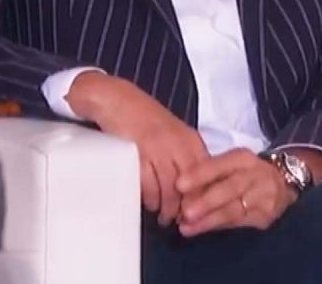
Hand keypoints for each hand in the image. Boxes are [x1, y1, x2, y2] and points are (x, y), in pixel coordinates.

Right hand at [67, 72, 207, 225]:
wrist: (114, 98)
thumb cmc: (142, 116)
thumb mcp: (172, 132)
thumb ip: (184, 155)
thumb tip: (193, 185)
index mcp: (191, 140)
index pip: (206, 176)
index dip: (204, 198)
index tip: (200, 213)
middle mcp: (178, 144)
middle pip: (190, 186)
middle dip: (186, 208)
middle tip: (182, 222)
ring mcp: (157, 149)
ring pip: (169, 189)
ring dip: (167, 208)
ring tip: (163, 217)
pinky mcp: (137, 154)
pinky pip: (148, 184)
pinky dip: (150, 199)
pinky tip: (149, 204)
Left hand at [175, 148, 296, 236]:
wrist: (282, 181)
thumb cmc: (243, 171)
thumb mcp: (229, 162)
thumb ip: (207, 171)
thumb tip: (177, 185)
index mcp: (242, 158)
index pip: (220, 165)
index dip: (199, 175)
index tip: (179, 185)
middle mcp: (256, 175)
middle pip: (230, 189)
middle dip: (206, 202)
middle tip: (185, 212)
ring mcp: (264, 197)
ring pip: (234, 210)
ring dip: (209, 220)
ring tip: (187, 227)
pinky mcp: (266, 216)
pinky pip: (239, 222)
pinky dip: (218, 226)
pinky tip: (201, 229)